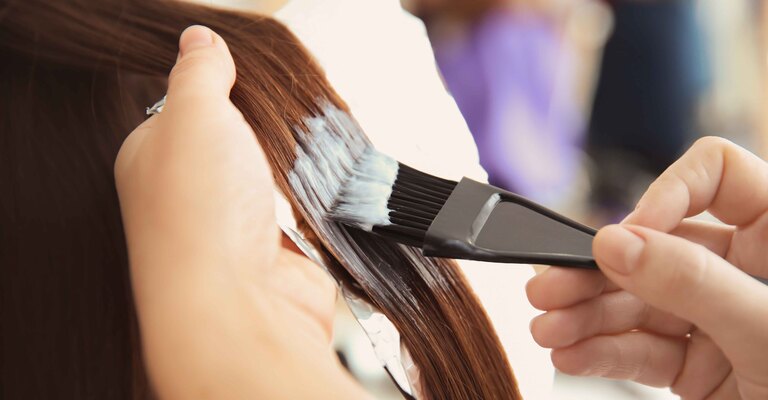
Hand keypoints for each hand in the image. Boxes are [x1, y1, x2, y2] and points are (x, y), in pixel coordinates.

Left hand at [115, 26, 367, 399]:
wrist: (239, 305)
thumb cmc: (201, 212)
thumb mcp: (193, 113)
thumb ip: (199, 71)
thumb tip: (199, 38)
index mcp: (153, 157)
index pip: (186, 107)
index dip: (221, 86)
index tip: (251, 75)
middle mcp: (188, 194)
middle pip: (235, 140)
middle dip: (265, 127)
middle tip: (286, 114)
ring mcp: (231, 225)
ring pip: (270, 174)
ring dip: (290, 164)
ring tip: (301, 152)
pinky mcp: (272, 250)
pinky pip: (298, 209)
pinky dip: (310, 199)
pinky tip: (313, 190)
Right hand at [527, 137, 767, 398]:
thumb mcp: (765, 330)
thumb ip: (692, 282)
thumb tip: (617, 242)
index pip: (718, 176)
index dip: (669, 194)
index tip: (628, 235)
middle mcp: (743, 271)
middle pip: (656, 245)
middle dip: (600, 270)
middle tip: (552, 287)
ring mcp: (715, 318)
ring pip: (637, 301)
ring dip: (587, 316)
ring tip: (550, 329)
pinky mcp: (695, 363)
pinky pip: (641, 348)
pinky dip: (602, 351)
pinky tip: (571, 352)